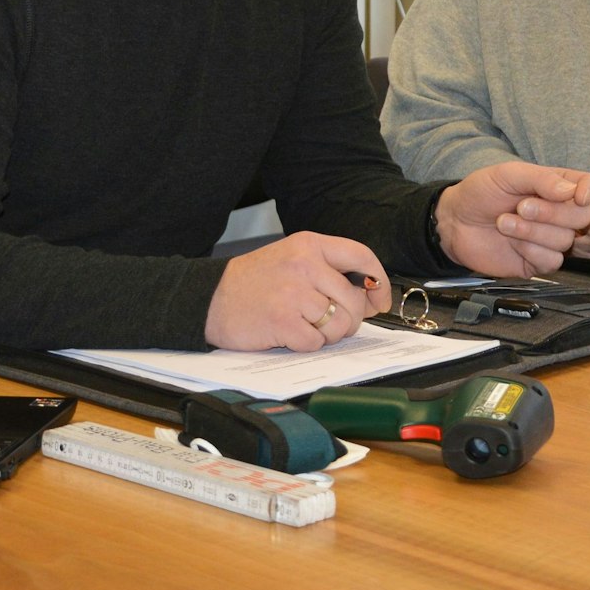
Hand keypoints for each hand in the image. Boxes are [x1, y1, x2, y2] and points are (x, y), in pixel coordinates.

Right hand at [203, 232, 391, 350]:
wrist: (209, 298)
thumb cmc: (254, 282)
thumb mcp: (292, 259)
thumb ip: (328, 270)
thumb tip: (370, 296)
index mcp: (309, 245)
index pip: (361, 257)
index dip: (378, 282)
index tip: (379, 299)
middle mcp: (304, 265)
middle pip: (354, 300)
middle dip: (348, 320)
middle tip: (328, 322)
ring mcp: (293, 293)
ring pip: (339, 325)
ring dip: (327, 334)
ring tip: (304, 325)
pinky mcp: (282, 321)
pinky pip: (316, 342)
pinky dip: (306, 344)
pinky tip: (289, 334)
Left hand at [435, 161, 589, 276]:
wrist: (454, 222)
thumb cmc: (481, 193)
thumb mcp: (508, 175)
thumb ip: (542, 179)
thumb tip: (573, 191)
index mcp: (556, 186)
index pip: (589, 186)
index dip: (589, 191)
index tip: (578, 196)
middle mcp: (558, 213)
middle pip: (582, 217)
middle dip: (552, 213)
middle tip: (521, 206)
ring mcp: (549, 239)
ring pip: (565, 240)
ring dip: (532, 231)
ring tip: (503, 222)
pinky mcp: (538, 261)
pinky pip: (552, 260)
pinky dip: (530, 250)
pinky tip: (512, 243)